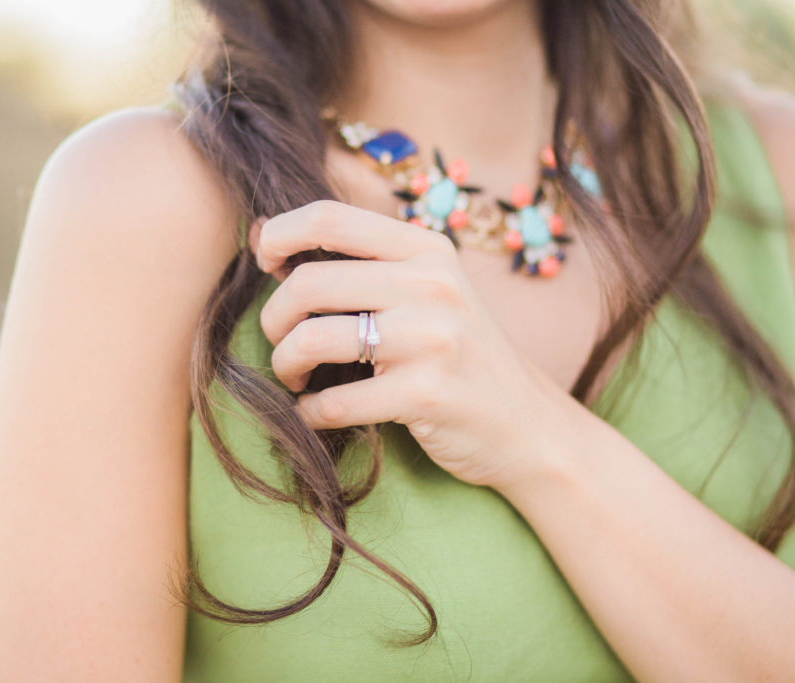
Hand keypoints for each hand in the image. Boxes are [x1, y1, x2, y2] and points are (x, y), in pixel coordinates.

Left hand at [250, 200, 581, 490]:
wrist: (528, 425)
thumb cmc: (464, 356)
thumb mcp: (433, 291)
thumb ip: (368, 264)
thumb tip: (268, 233)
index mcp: (427, 250)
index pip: (329, 218)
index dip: (279, 236)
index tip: (266, 266)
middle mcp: (432, 285)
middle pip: (307, 282)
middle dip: (274, 319)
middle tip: (280, 342)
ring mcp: (432, 339)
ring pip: (311, 339)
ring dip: (285, 365)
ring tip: (296, 379)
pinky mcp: (427, 395)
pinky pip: (334, 402)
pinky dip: (311, 414)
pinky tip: (317, 415)